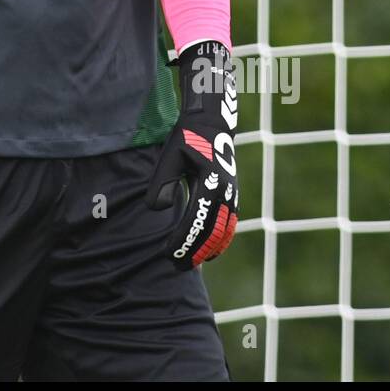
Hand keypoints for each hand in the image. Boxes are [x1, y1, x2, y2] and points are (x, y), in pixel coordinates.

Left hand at [146, 40, 238, 269]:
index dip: (181, 242)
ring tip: (189, 265)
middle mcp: (225, 193)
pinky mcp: (232, 196)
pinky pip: (229, 225)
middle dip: (193, 252)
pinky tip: (208, 253)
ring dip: (207, 251)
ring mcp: (232, 196)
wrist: (212, 124)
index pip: (194, 222)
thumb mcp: (170, 156)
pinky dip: (219, 242)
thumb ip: (162, 182)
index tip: (167, 254)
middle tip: (176, 267)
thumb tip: (157, 210)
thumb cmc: (187, 138)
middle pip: (211, 233)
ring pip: (223, 232)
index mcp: (210, 184)